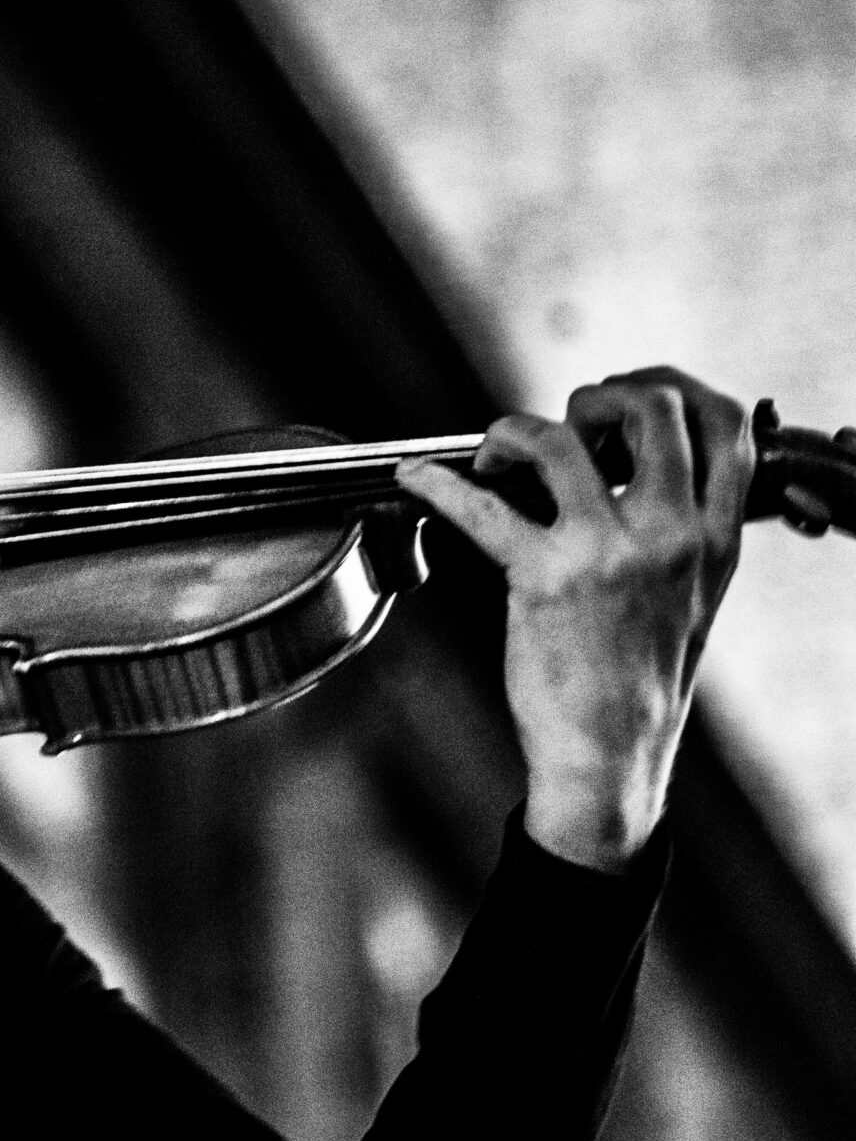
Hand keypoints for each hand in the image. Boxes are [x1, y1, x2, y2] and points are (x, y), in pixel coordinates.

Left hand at [397, 368, 750, 871]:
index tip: (631, 391)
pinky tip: (414, 479)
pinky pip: (480, 507)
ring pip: (558, 442)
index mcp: (716, 536)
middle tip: (566, 420)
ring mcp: (609, 552)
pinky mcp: (545, 576)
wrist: (612, 752)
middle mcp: (672, 534)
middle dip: (599, 394)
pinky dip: (436, 484)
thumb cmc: (640, 678)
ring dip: (514, 430)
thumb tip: (639, 471)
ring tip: (494, 453)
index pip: (726, 424)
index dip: (674, 387)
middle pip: (649, 408)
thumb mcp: (695, 596)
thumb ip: (684, 531)